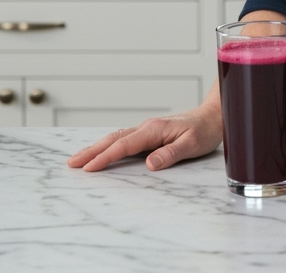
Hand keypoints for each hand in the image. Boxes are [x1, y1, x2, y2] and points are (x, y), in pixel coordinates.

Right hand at [67, 103, 222, 171]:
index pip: (124, 145)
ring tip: (78, 158)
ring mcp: (146, 129)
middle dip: (91, 151)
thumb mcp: (193, 145)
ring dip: (96, 147)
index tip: (89, 168)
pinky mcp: (149, 133)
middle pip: (113, 139)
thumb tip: (149, 164)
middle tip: (71, 163)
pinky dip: (108, 145)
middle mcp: (146, 127)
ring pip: (116, 138)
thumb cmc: (205, 131)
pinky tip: (101, 151)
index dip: (106, 157)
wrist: (214, 116)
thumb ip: (171, 153)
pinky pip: (124, 139)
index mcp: (154, 129)